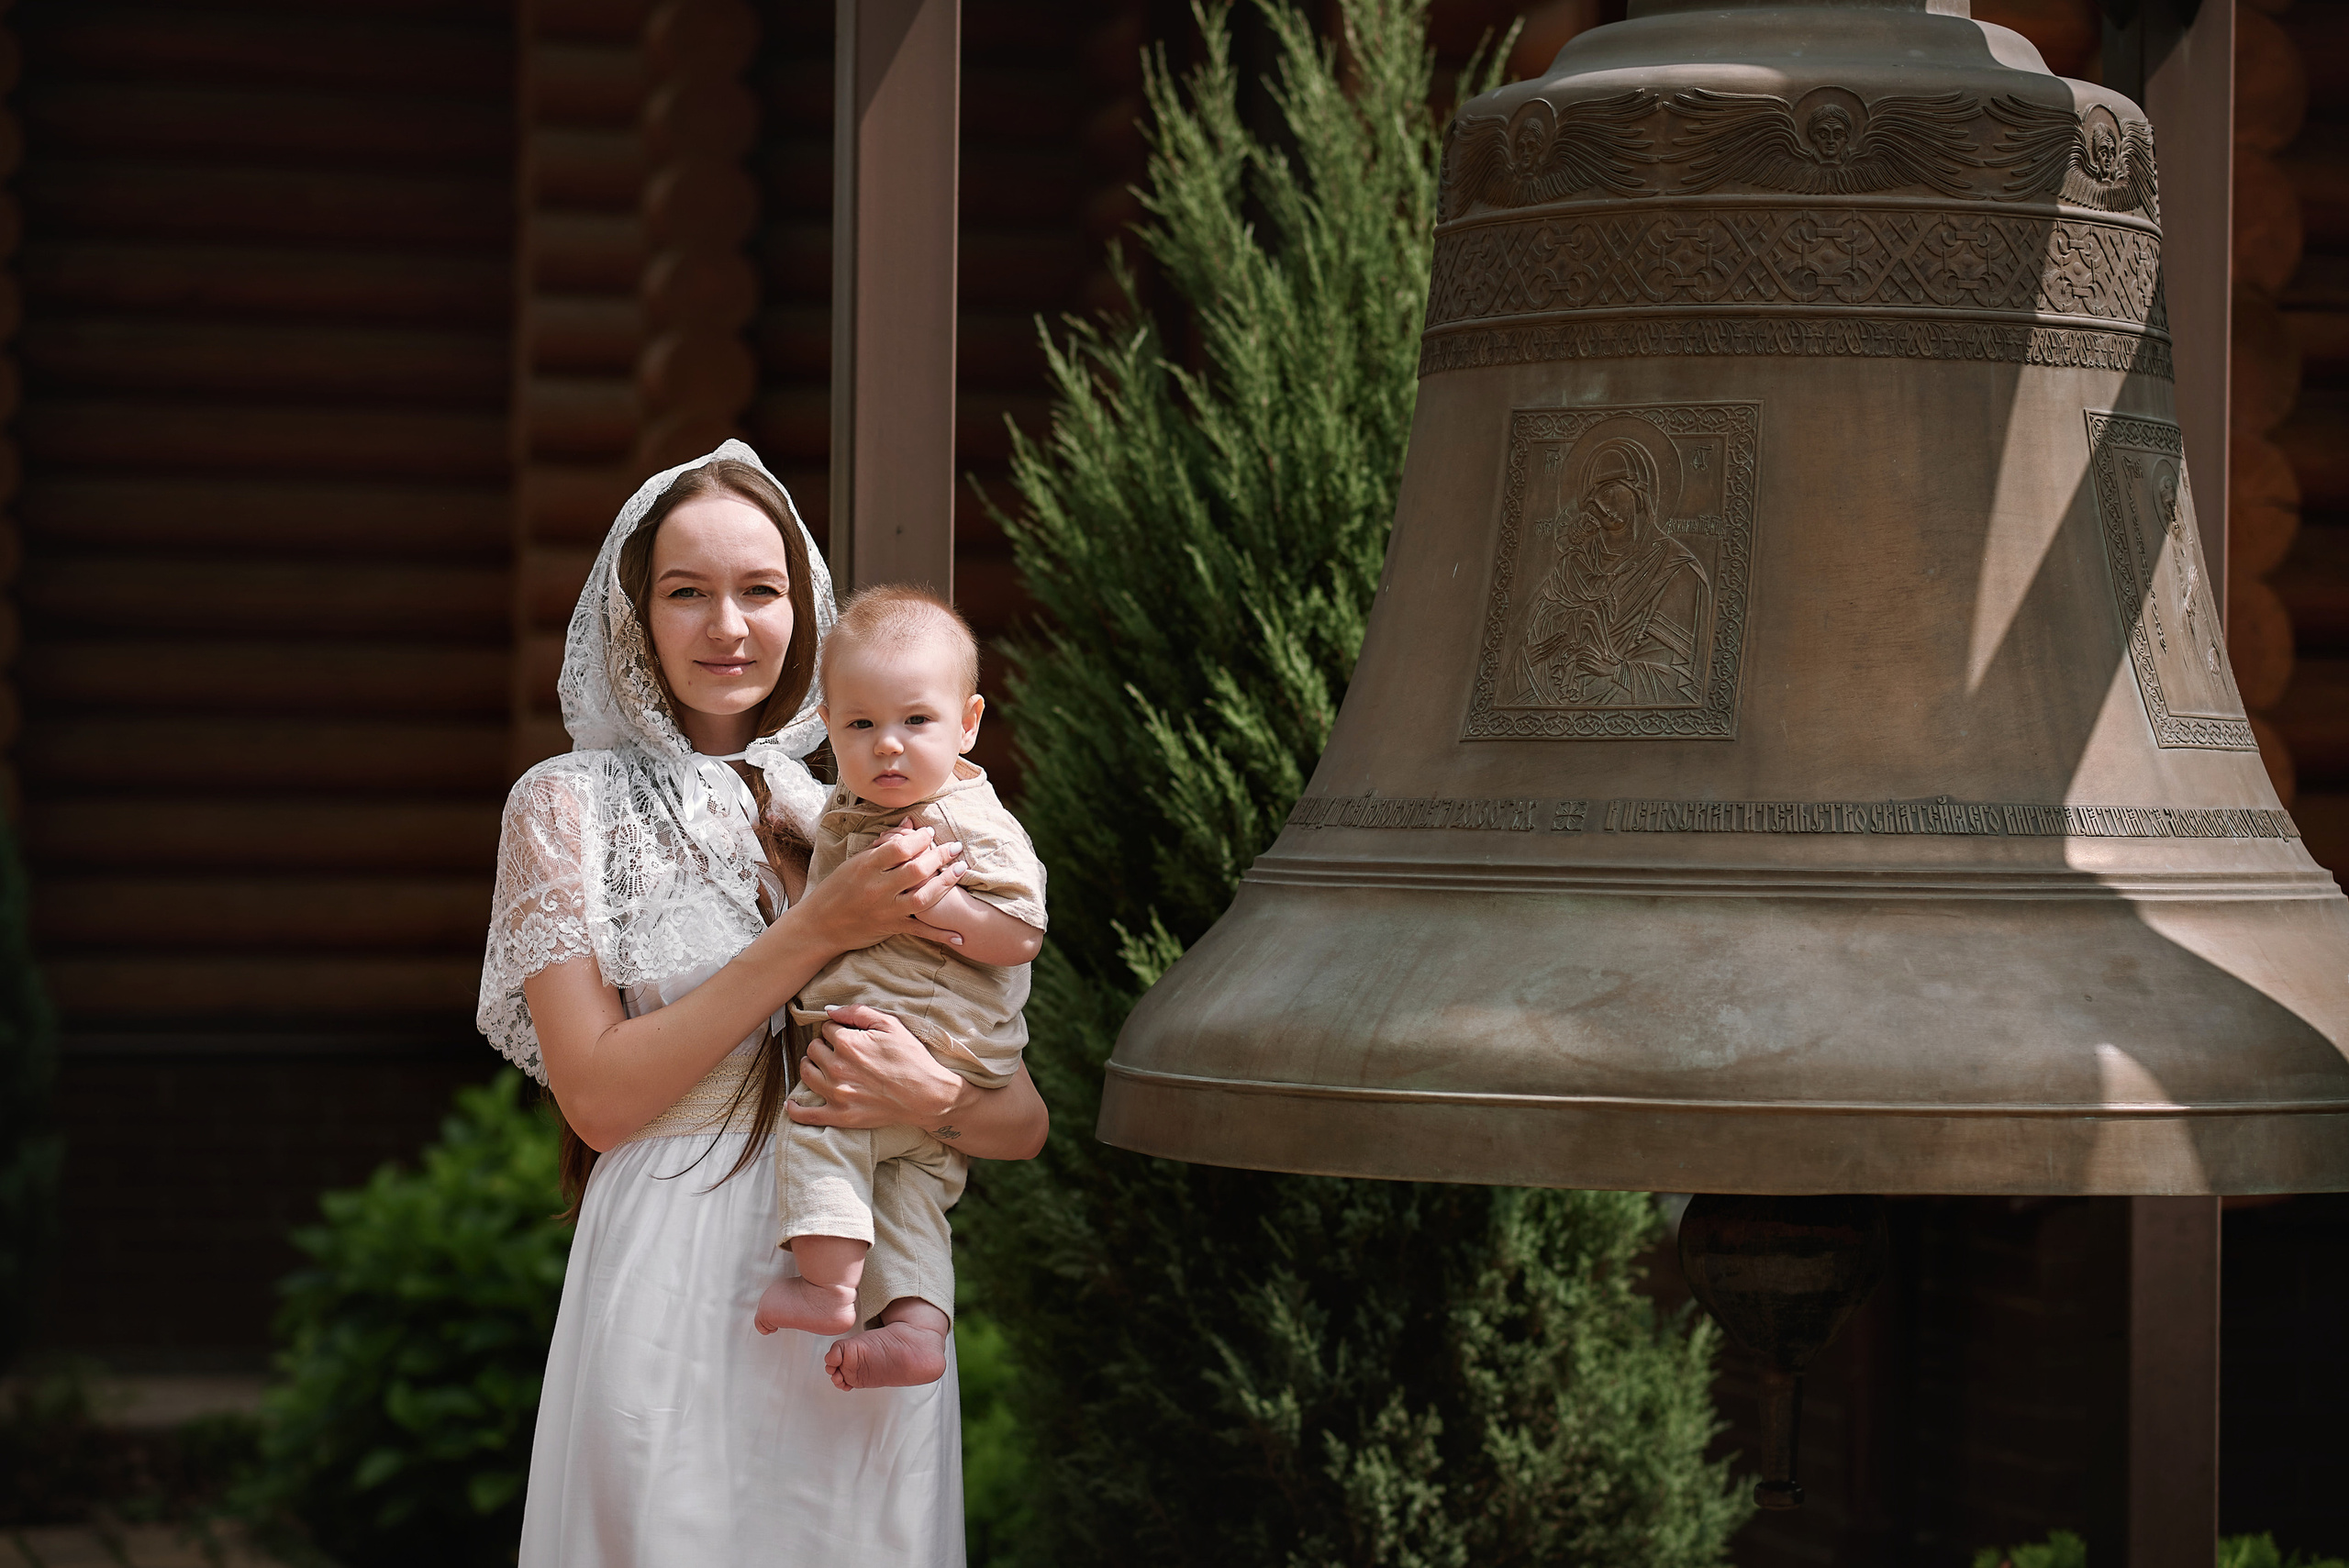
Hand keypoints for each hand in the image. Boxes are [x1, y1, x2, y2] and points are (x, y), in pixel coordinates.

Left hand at [789, 1005, 963, 1128]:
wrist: (927, 1095)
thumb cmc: (911, 1058)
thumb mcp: (890, 1025)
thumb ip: (857, 1012)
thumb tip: (829, 1010)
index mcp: (848, 1043)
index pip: (827, 1028)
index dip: (838, 1029)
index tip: (849, 1035)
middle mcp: (837, 1067)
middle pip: (814, 1049)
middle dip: (824, 1046)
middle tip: (840, 1051)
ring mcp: (836, 1094)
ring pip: (807, 1073)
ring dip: (811, 1066)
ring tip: (822, 1066)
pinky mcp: (840, 1115)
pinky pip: (807, 1115)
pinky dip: (795, 1109)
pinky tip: (791, 1104)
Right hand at [799, 821, 965, 951]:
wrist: (820, 925)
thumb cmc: (837, 889)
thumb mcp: (855, 862)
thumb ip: (883, 844)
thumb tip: (908, 823)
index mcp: (866, 867)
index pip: (900, 848)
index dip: (920, 839)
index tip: (931, 833)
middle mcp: (877, 888)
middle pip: (917, 870)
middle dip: (940, 856)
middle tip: (955, 847)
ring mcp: (886, 909)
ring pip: (923, 897)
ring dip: (947, 883)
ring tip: (962, 869)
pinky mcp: (891, 928)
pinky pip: (920, 930)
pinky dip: (941, 934)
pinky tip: (960, 935)